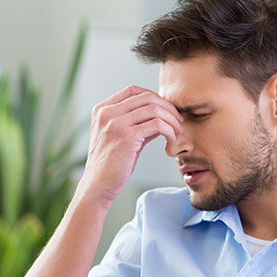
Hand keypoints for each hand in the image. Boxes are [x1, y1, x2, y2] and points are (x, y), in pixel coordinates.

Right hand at [79, 85, 182, 204]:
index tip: (167, 110)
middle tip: (178, 120)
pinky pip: (157, 125)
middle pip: (146, 97)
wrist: (98, 185)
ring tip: (178, 130)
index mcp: (102, 110)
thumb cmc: (110, 165)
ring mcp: (116, 123)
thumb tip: (161, 117)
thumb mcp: (121, 138)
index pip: (133, 91)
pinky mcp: (127, 136)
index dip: (154, 97)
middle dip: (167, 107)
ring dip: (171, 119)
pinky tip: (172, 139)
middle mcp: (107, 113)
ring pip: (154, 109)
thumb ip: (137, 124)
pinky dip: (169, 130)